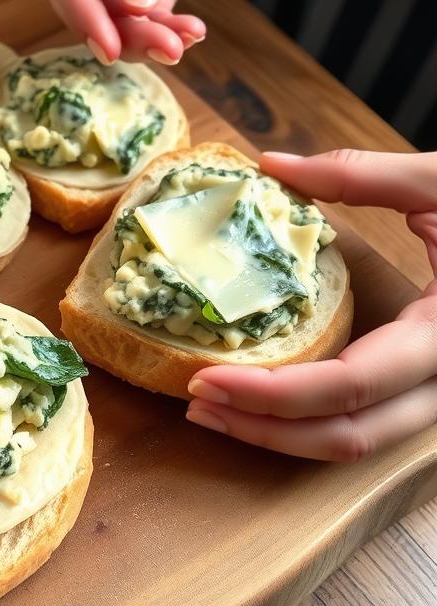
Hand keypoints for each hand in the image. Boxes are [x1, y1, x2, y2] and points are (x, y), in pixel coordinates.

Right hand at [39, 0, 331, 64]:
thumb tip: (134, 1)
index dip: (77, 3)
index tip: (106, 41)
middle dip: (115, 26)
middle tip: (157, 49)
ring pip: (122, 7)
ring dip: (143, 35)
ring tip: (179, 46)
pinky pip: (160, 4)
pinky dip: (168, 26)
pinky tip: (190, 34)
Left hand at [186, 149, 436, 460]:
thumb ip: (359, 174)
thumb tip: (270, 163)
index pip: (351, 384)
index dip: (273, 391)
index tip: (204, 375)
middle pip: (349, 435)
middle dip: (264, 429)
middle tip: (194, 403)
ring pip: (360, 442)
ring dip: (280, 435)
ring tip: (213, 408)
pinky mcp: (431, 385)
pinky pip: (368, 423)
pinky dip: (309, 420)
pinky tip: (262, 395)